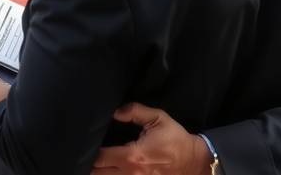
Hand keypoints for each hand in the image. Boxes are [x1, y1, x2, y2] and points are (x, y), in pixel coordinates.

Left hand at [92, 103, 210, 174]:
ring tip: (95, 163)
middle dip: (91, 164)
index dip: (91, 151)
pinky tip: (110, 169)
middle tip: (87, 153)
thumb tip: (115, 112)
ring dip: (99, 172)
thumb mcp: (158, 118)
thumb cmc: (175, 139)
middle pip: (99, 173)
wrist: (194, 161)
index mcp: (133, 155)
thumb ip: (135, 111)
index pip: (101, 158)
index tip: (89, 142)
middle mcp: (131, 173)